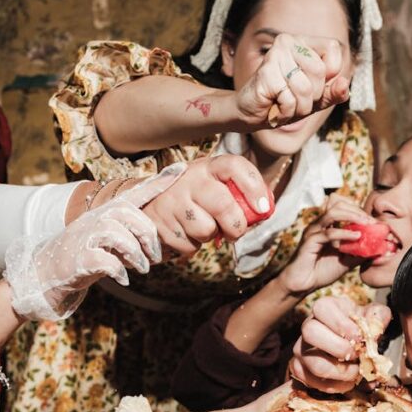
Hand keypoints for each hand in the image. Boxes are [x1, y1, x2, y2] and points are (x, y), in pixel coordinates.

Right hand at [3, 165, 184, 321]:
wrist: (53, 271)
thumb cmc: (92, 254)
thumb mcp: (116, 241)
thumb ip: (136, 237)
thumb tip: (168, 246)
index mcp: (110, 212)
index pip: (137, 193)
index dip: (158, 182)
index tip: (180, 168)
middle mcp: (98, 218)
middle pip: (129, 214)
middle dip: (148, 237)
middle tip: (155, 258)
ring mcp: (86, 236)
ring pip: (118, 235)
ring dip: (136, 255)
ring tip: (141, 269)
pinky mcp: (80, 257)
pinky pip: (106, 260)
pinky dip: (119, 271)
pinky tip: (123, 279)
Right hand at [143, 155, 269, 257]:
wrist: (148, 204)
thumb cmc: (194, 198)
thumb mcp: (214, 187)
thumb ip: (237, 196)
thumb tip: (263, 212)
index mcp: (207, 167)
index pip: (234, 166)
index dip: (254, 187)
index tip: (263, 208)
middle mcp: (188, 179)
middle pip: (223, 204)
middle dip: (235, 225)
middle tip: (234, 232)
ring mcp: (171, 200)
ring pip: (205, 229)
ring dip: (209, 236)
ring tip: (200, 226)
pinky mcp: (159, 222)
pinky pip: (189, 245)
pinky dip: (192, 245)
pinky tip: (184, 232)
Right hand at [235, 34, 349, 126]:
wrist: (252, 114)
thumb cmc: (284, 102)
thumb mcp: (315, 100)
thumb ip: (332, 93)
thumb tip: (345, 85)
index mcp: (304, 42)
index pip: (334, 50)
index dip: (331, 74)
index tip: (314, 85)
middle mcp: (289, 41)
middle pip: (320, 72)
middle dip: (312, 97)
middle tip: (295, 100)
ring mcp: (275, 54)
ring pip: (306, 88)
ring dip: (298, 108)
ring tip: (285, 105)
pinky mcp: (266, 72)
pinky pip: (289, 99)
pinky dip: (285, 112)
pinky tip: (275, 108)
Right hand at [278, 194, 371, 295]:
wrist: (302, 285)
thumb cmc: (321, 271)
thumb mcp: (347, 261)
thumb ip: (360, 253)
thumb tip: (379, 248)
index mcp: (326, 225)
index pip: (342, 206)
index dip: (358, 210)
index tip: (373, 222)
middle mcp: (319, 225)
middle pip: (338, 203)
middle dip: (357, 210)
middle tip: (371, 222)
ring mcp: (314, 231)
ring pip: (333, 212)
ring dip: (352, 216)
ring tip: (366, 225)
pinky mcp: (310, 241)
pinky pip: (328, 233)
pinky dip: (344, 233)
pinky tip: (356, 237)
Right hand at [290, 297, 392, 392]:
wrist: (352, 343)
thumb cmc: (360, 327)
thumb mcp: (372, 316)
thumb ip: (378, 317)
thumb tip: (375, 330)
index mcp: (323, 309)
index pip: (322, 309)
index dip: (342, 325)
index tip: (360, 337)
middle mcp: (307, 326)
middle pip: (311, 333)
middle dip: (340, 349)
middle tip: (357, 356)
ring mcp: (300, 349)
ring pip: (314, 364)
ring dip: (341, 373)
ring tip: (356, 373)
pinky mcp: (299, 368)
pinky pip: (312, 382)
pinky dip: (334, 386)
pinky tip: (348, 382)